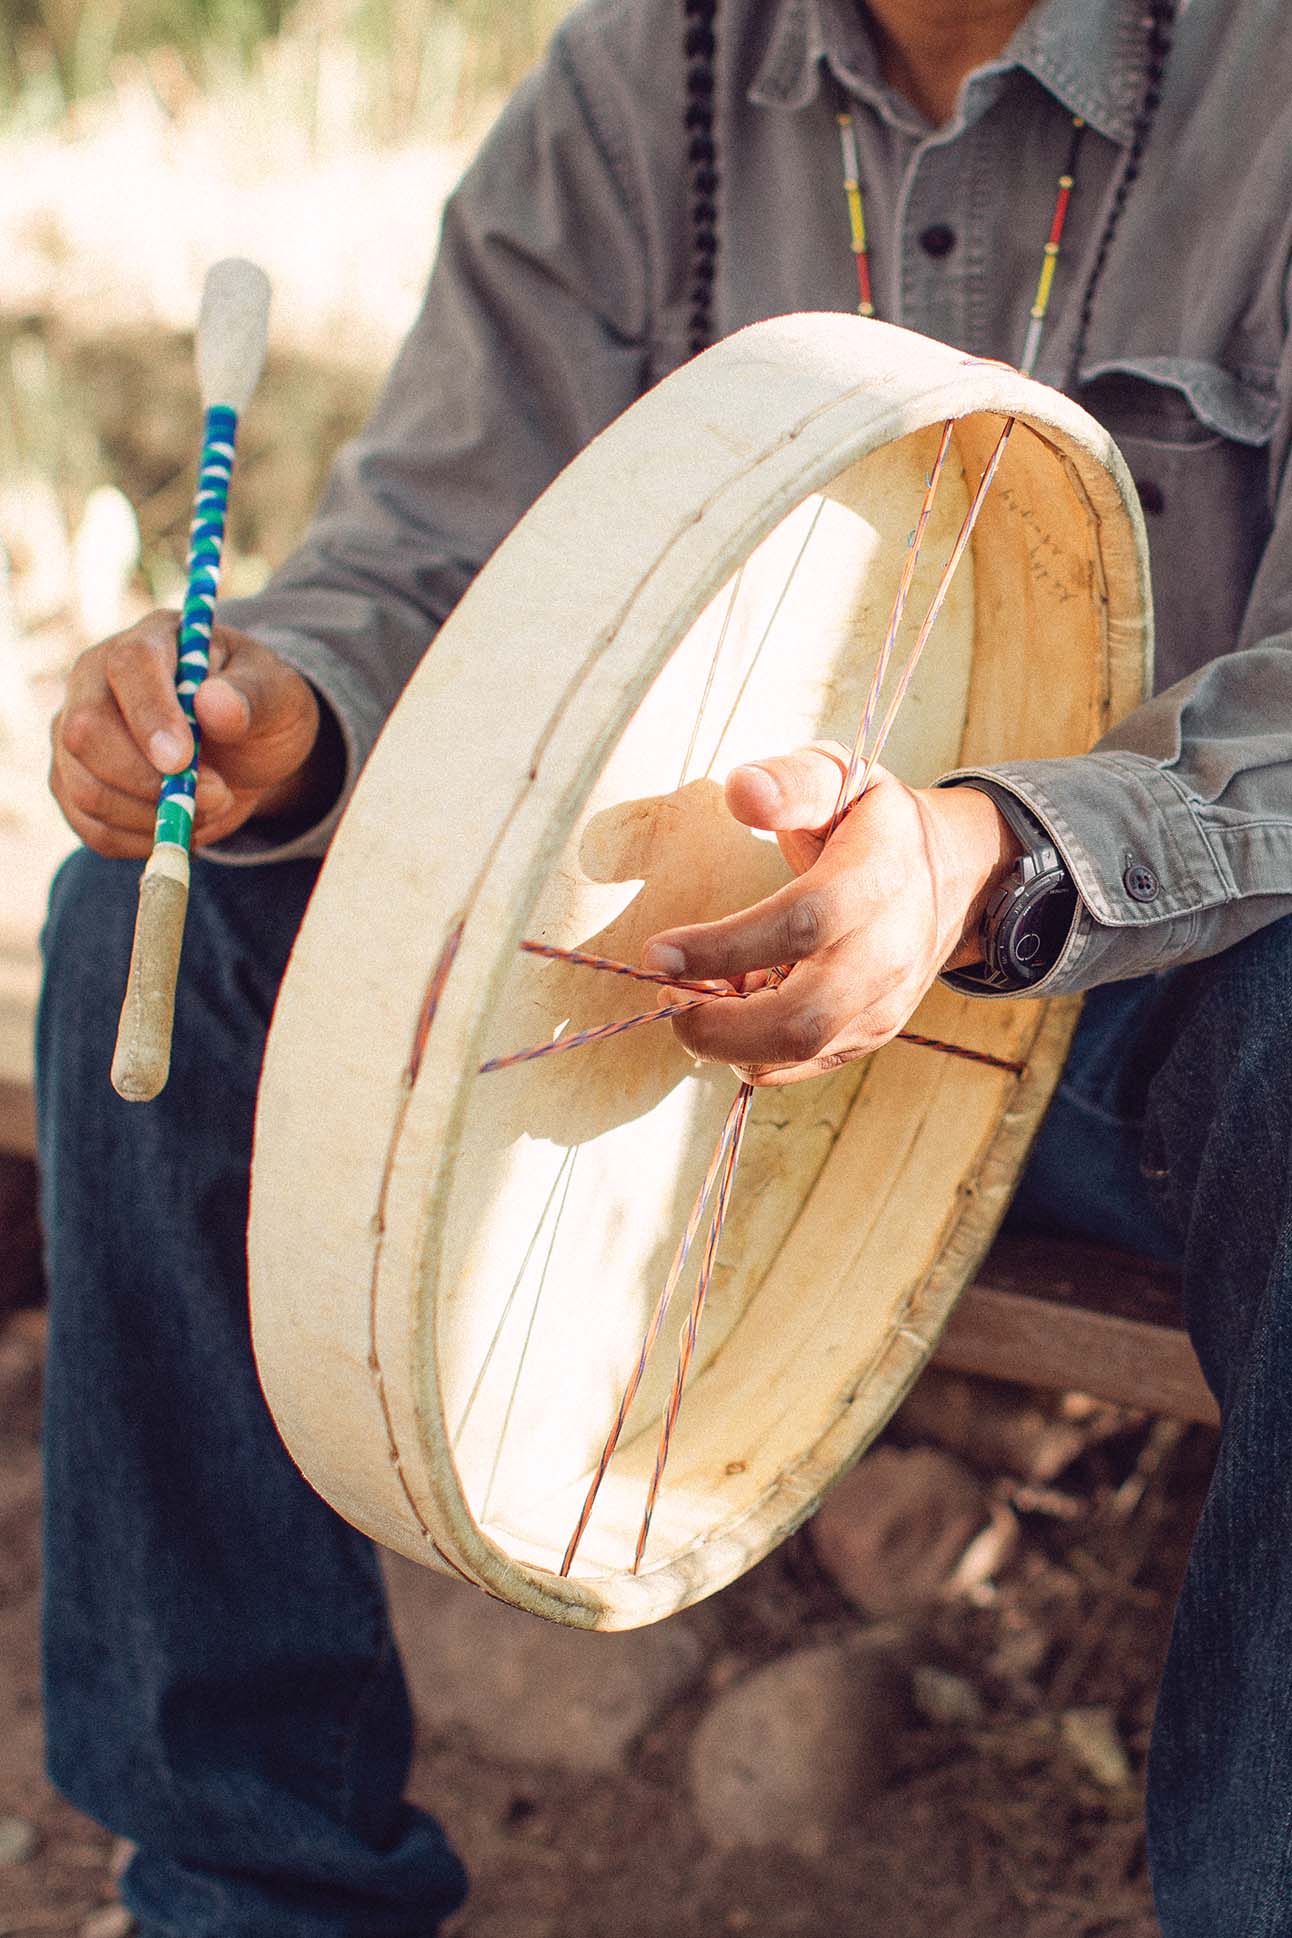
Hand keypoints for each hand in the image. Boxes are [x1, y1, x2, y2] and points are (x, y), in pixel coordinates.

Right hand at [50, 610, 326, 857]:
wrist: (244, 753)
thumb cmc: (259, 712)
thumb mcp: (280, 698)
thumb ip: (253, 698)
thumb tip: (214, 703)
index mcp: (151, 640)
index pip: (129, 666)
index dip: (150, 715)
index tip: (182, 761)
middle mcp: (96, 680)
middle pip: (85, 732)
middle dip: (149, 781)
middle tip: (217, 796)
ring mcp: (75, 733)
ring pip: (86, 789)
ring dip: (152, 817)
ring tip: (208, 808)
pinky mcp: (74, 783)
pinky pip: (93, 828)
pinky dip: (142, 841)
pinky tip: (180, 826)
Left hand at [641, 743, 1020, 1086]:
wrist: (955, 876)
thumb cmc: (874, 823)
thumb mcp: (840, 778)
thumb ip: (790, 782)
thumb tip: (740, 790)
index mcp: (875, 882)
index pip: (798, 927)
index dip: (722, 948)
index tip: (656, 953)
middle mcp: (886, 955)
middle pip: (799, 1021)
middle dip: (715, 1024)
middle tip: (668, 991)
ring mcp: (883, 1004)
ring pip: (797, 1051)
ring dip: (728, 1037)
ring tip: (702, 990)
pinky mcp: (871, 1034)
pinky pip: (800, 1063)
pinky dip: (751, 1047)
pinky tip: (738, 1003)